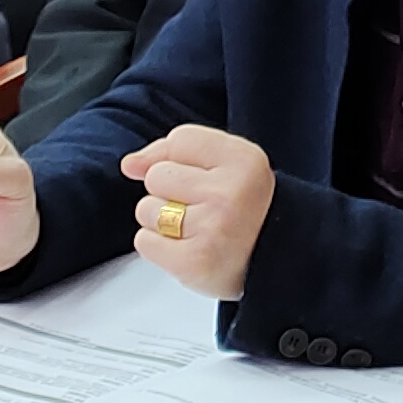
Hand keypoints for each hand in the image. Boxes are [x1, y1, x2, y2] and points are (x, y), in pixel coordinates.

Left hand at [122, 124, 275, 300]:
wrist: (272, 261)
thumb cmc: (243, 209)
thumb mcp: (224, 164)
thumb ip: (174, 152)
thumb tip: (130, 164)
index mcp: (244, 160)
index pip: (179, 140)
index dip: (183, 161)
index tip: (207, 179)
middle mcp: (230, 192)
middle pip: (156, 175)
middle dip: (169, 193)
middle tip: (203, 210)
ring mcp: (212, 228)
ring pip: (146, 209)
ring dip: (161, 222)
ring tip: (195, 230)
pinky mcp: (194, 261)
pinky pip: (144, 241)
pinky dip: (159, 248)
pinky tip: (187, 249)